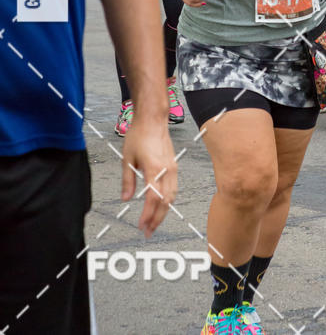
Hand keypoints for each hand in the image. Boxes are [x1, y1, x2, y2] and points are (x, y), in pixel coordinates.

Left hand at [121, 120, 176, 237]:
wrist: (153, 119)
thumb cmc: (139, 134)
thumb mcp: (127, 158)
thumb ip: (128, 180)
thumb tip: (125, 199)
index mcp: (154, 169)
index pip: (153, 199)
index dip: (148, 215)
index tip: (141, 226)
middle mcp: (167, 170)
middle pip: (165, 202)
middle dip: (157, 219)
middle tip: (148, 232)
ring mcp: (173, 168)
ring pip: (172, 196)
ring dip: (164, 212)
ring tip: (154, 222)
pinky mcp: (174, 165)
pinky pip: (173, 188)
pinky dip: (168, 201)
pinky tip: (161, 206)